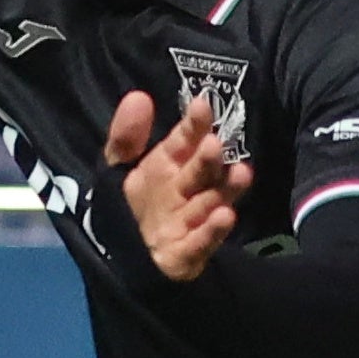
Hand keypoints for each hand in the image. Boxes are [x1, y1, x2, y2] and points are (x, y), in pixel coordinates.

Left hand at [106, 88, 245, 280]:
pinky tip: (225, 216)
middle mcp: (185, 189)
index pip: (183, 140)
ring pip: (212, 202)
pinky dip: (211, 230)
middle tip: (215, 144)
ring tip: (241, 174)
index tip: (201, 106)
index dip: (192, 125)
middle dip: (208, 159)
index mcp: (168, 165)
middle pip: (200, 171)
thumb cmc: (127, 207)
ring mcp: (191, 221)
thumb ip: (125, 137)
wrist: (124, 260)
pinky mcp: (189, 254)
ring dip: (226, 189)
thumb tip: (139, 96)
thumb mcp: (117, 169)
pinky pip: (201, 242)